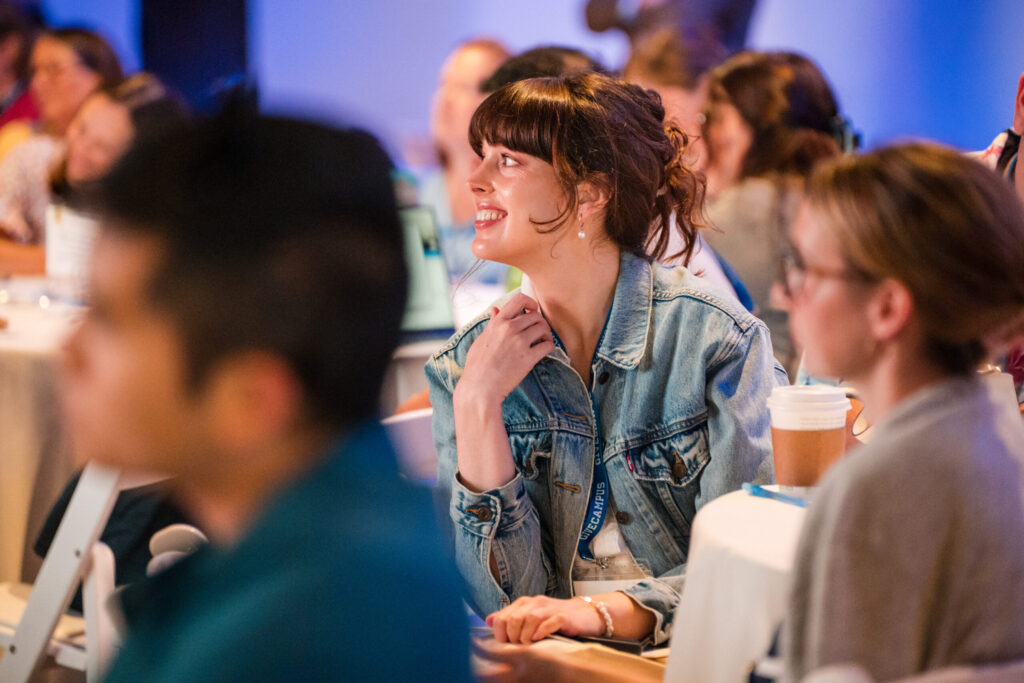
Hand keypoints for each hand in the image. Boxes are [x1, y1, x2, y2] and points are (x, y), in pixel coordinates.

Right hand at [457, 293, 553, 406]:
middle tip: (538, 332)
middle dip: (540, 323)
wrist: (480, 388)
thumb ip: (492, 324)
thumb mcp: (481, 340)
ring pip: (544, 328)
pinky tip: (543, 351)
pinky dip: (549, 347)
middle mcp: (509, 329)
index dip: (530, 302)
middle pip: (536, 316)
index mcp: (498, 323)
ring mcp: (519, 343)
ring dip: (546, 334)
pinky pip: (548, 345)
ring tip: (542, 341)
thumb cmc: (477, 366)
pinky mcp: (528, 358)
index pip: (519, 299)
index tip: (532, 311)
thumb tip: (496, 309)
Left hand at [485, 595, 603, 644]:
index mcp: (524, 603)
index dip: (500, 632)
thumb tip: (489, 620)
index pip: (503, 616)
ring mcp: (549, 608)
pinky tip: (539, 638)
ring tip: (527, 644)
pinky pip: (549, 622)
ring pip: (530, 618)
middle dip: (512, 636)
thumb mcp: (529, 617)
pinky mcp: (563, 616)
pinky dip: (542, 631)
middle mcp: (535, 602)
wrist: (583, 614)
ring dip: (525, 635)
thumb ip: (510, 618)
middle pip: (514, 618)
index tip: (505, 643)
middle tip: (517, 646)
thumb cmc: (554, 618)